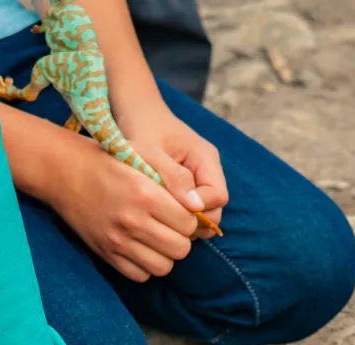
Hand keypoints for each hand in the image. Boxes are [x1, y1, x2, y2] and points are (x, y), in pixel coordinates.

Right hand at [51, 137, 200, 281]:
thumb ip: (176, 176)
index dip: (189, 218)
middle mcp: (132, 221)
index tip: (179, 210)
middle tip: (170, 226)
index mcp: (145, 195)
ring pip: (163, 267)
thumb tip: (198, 204)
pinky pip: (140, 276)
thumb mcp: (146, 153)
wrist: (65, 171)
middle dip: (181, 238)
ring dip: (165, 255)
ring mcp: (117, 241)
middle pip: (180, 249)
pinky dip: (145, 266)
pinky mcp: (106, 254)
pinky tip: (141, 248)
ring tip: (157, 238)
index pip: (189, 224)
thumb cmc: (111, 160)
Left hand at [119, 102, 227, 238]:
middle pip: (215, 211)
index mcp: (206, 159)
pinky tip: (158, 212)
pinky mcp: (189, 190)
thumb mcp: (152, 150)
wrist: (135, 112)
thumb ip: (173, 177)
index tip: (172, 206)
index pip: (219, 196)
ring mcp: (201, 182)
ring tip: (158, 215)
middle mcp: (209, 172)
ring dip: (184, 221)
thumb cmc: (142, 126)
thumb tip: (194, 207)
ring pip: (204, 216)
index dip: (200, 207)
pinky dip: (177, 217)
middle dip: (192, 219)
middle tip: (162, 217)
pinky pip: (191, 213)